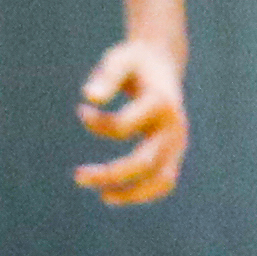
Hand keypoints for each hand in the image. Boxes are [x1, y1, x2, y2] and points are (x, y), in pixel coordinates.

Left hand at [70, 37, 186, 204]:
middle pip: (144, 162)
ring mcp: (178, 142)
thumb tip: (89, 98)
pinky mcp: (175, 152)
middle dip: (110, 174)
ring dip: (130, 193)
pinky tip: (114, 192)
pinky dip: (142, 193)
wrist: (163, 63)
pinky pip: (163, 182)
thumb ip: (107, 77)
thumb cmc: (135, 63)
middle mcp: (174, 126)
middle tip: (77, 175)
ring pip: (160, 180)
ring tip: (102, 195)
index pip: (123, 127)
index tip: (82, 111)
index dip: (97, 123)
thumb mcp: (120, 60)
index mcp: (161, 102)